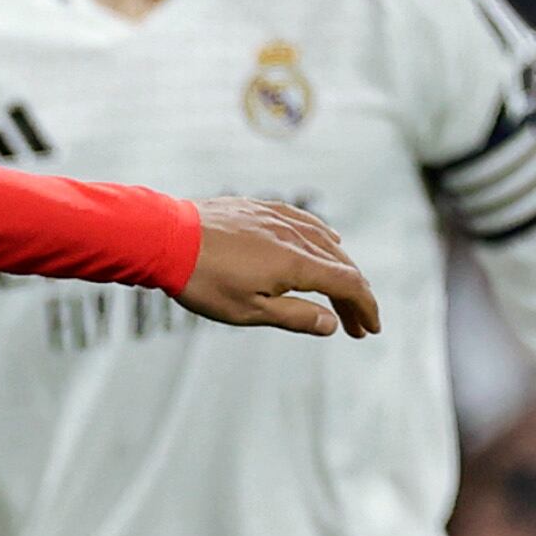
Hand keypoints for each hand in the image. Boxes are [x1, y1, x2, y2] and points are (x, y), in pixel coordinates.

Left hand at [176, 196, 379, 338]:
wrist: (165, 238)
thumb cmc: (203, 280)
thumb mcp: (249, 310)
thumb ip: (294, 316)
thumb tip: (332, 324)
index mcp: (297, 263)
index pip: (348, 285)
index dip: (365, 308)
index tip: (370, 328)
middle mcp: (296, 235)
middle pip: (340, 265)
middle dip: (353, 297)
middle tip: (356, 324)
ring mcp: (278, 217)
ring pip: (324, 242)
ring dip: (339, 269)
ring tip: (341, 292)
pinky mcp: (260, 207)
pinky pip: (304, 221)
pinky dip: (322, 237)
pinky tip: (327, 242)